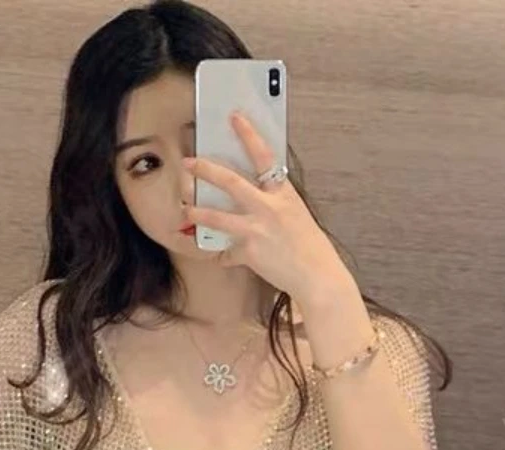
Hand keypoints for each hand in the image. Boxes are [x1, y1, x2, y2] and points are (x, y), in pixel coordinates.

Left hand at [183, 111, 351, 306]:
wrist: (317, 275)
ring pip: (217, 217)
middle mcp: (268, 207)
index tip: (235, 118)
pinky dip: (223, 256)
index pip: (264, 156)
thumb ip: (275, 203)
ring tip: (186, 208)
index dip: (248, 135)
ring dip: (198, 211)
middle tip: (188, 163)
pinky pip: (227, 253)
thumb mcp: (297, 215)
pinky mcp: (248, 252)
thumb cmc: (310, 247)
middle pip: (230, 181)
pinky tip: (221, 257)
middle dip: (205, 170)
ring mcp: (256, 229)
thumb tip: (254, 199)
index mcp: (283, 193)